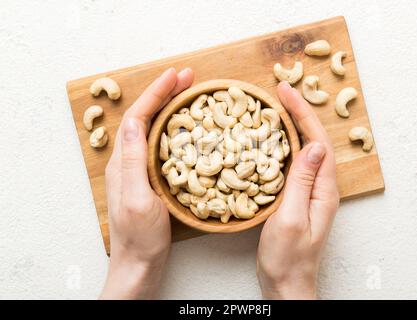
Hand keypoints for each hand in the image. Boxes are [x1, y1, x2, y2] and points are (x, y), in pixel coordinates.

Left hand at [100, 68, 193, 298]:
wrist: (139, 263)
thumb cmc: (140, 236)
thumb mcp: (137, 198)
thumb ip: (133, 160)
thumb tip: (133, 121)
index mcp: (124, 162)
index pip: (138, 117)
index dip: (156, 93)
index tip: (175, 76)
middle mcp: (128, 161)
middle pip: (144, 117)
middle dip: (164, 93)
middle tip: (188, 77)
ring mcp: (138, 169)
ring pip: (152, 128)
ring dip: (168, 107)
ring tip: (188, 93)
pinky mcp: (149, 178)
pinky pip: (159, 143)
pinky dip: (172, 127)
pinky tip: (185, 127)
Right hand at [256, 81, 339, 299]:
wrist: (287, 283)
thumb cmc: (287, 257)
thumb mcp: (290, 218)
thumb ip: (301, 182)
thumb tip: (313, 146)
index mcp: (323, 189)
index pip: (316, 141)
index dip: (302, 113)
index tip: (284, 92)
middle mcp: (320, 187)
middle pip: (313, 140)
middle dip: (298, 112)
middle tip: (279, 91)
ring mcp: (310, 192)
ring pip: (303, 149)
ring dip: (292, 125)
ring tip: (275, 107)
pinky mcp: (298, 197)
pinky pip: (293, 163)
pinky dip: (283, 144)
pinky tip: (271, 139)